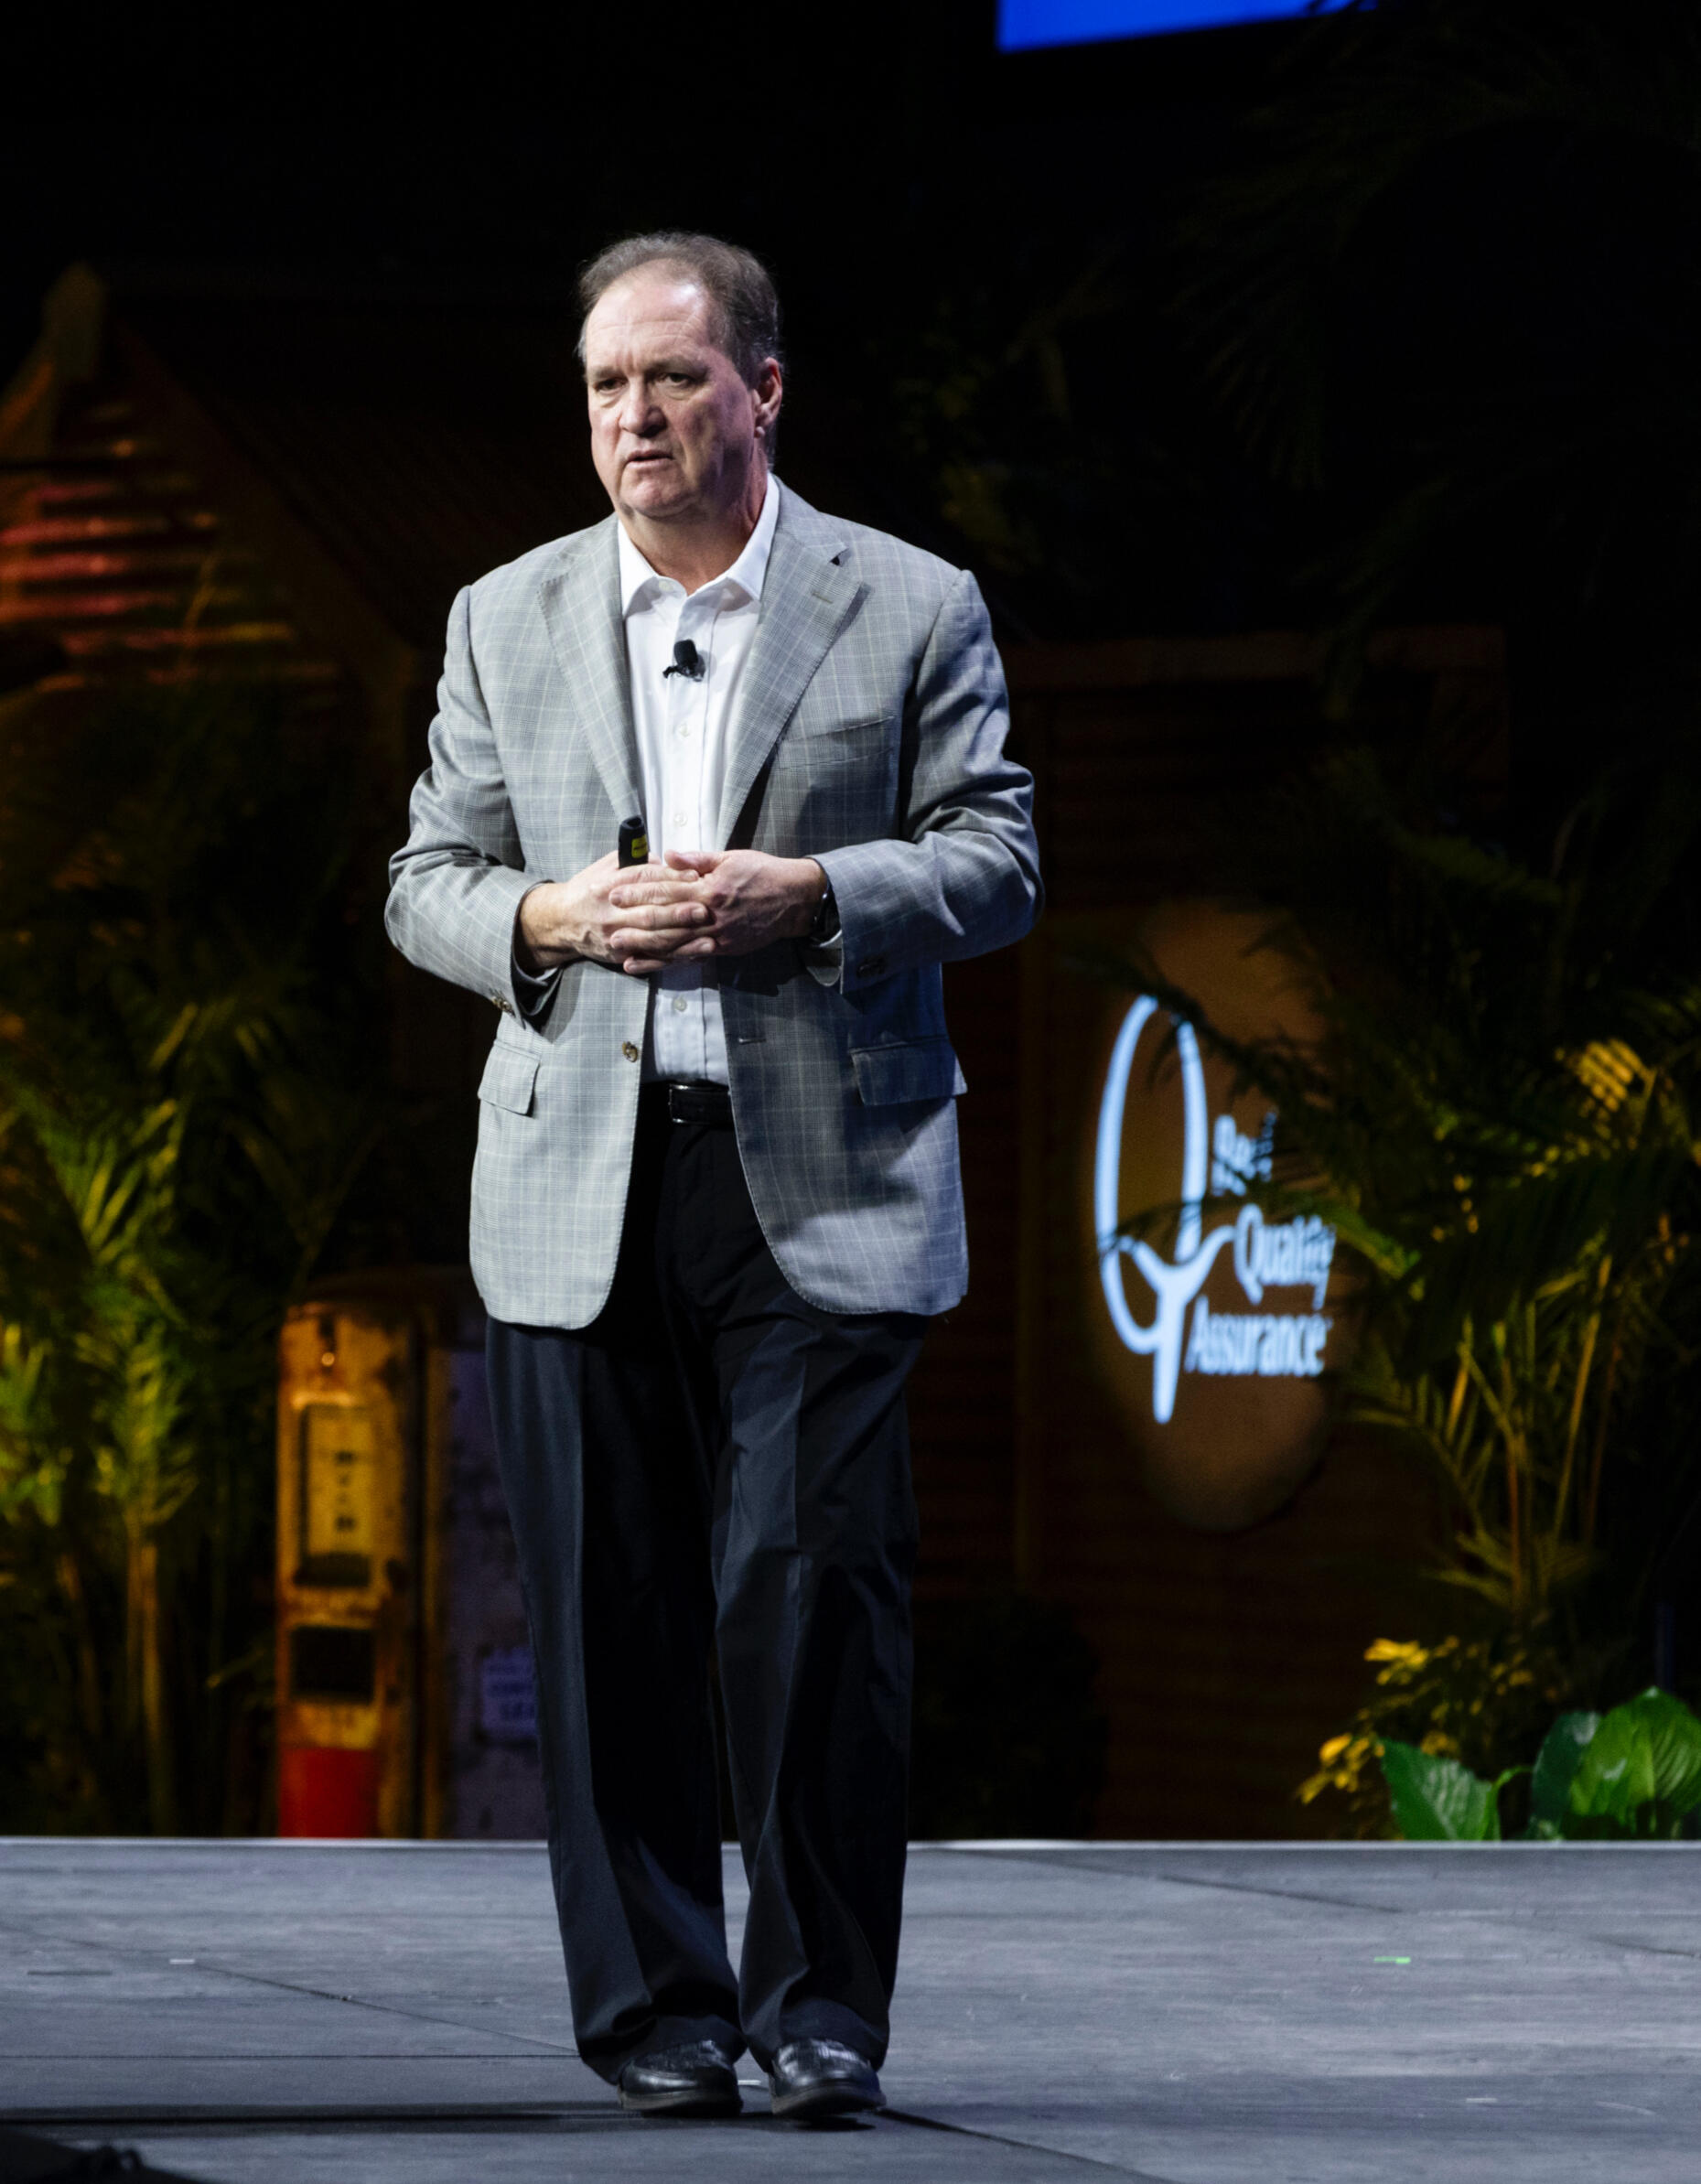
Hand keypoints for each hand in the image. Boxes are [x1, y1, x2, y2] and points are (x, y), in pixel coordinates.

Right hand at [516, 853, 714, 976]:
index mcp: (607, 886)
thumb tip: (665, 862)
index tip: (695, 876)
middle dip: (679, 913)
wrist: (562, 921)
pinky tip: (694, 955)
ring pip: (652, 940)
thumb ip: (633, 863)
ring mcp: (614, 937)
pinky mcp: (620, 956)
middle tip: (705, 910)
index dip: (670, 878)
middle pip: (649, 913)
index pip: (642, 880)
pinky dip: (674, 958)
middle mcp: (610, 913)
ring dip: (683, 940)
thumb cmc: (589, 890)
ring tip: (708, 938)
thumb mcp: (605, 867)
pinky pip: (650, 959)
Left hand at [609, 850, 824, 960]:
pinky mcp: (724, 949)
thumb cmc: (763, 873)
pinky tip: (648, 965)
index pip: (667, 890)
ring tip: (620, 950)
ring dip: (646, 948)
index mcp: (710, 888)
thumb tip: (668, 855)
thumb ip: (697, 859)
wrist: (795, 899)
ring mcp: (717, 935)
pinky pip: (690, 958)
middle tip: (609, 924)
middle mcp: (711, 914)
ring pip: (675, 944)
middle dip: (635, 923)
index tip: (617, 892)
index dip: (639, 892)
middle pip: (666, 921)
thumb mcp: (731, 858)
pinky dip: (667, 963)